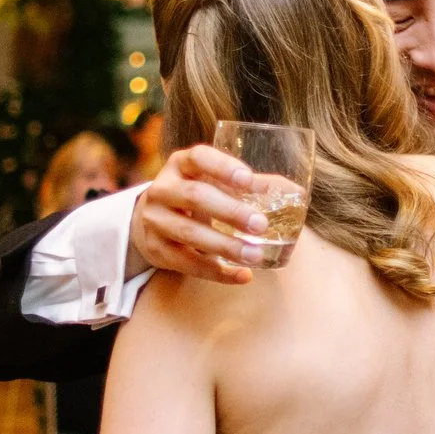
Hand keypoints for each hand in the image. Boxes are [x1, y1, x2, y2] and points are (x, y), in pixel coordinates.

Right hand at [127, 145, 268, 284]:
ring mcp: (155, 220)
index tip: (249, 181)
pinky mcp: (156, 249)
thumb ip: (240, 185)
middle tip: (260, 225)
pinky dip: (217, 271)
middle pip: (195, 197)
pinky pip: (188, 263)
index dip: (224, 168)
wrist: (150, 220)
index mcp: (180, 165)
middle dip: (230, 211)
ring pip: (190, 233)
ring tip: (255, 255)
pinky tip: (243, 275)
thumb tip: (284, 191)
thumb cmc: (193, 196)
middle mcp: (162, 189)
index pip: (199, 158)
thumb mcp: (208, 181)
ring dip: (226, 246)